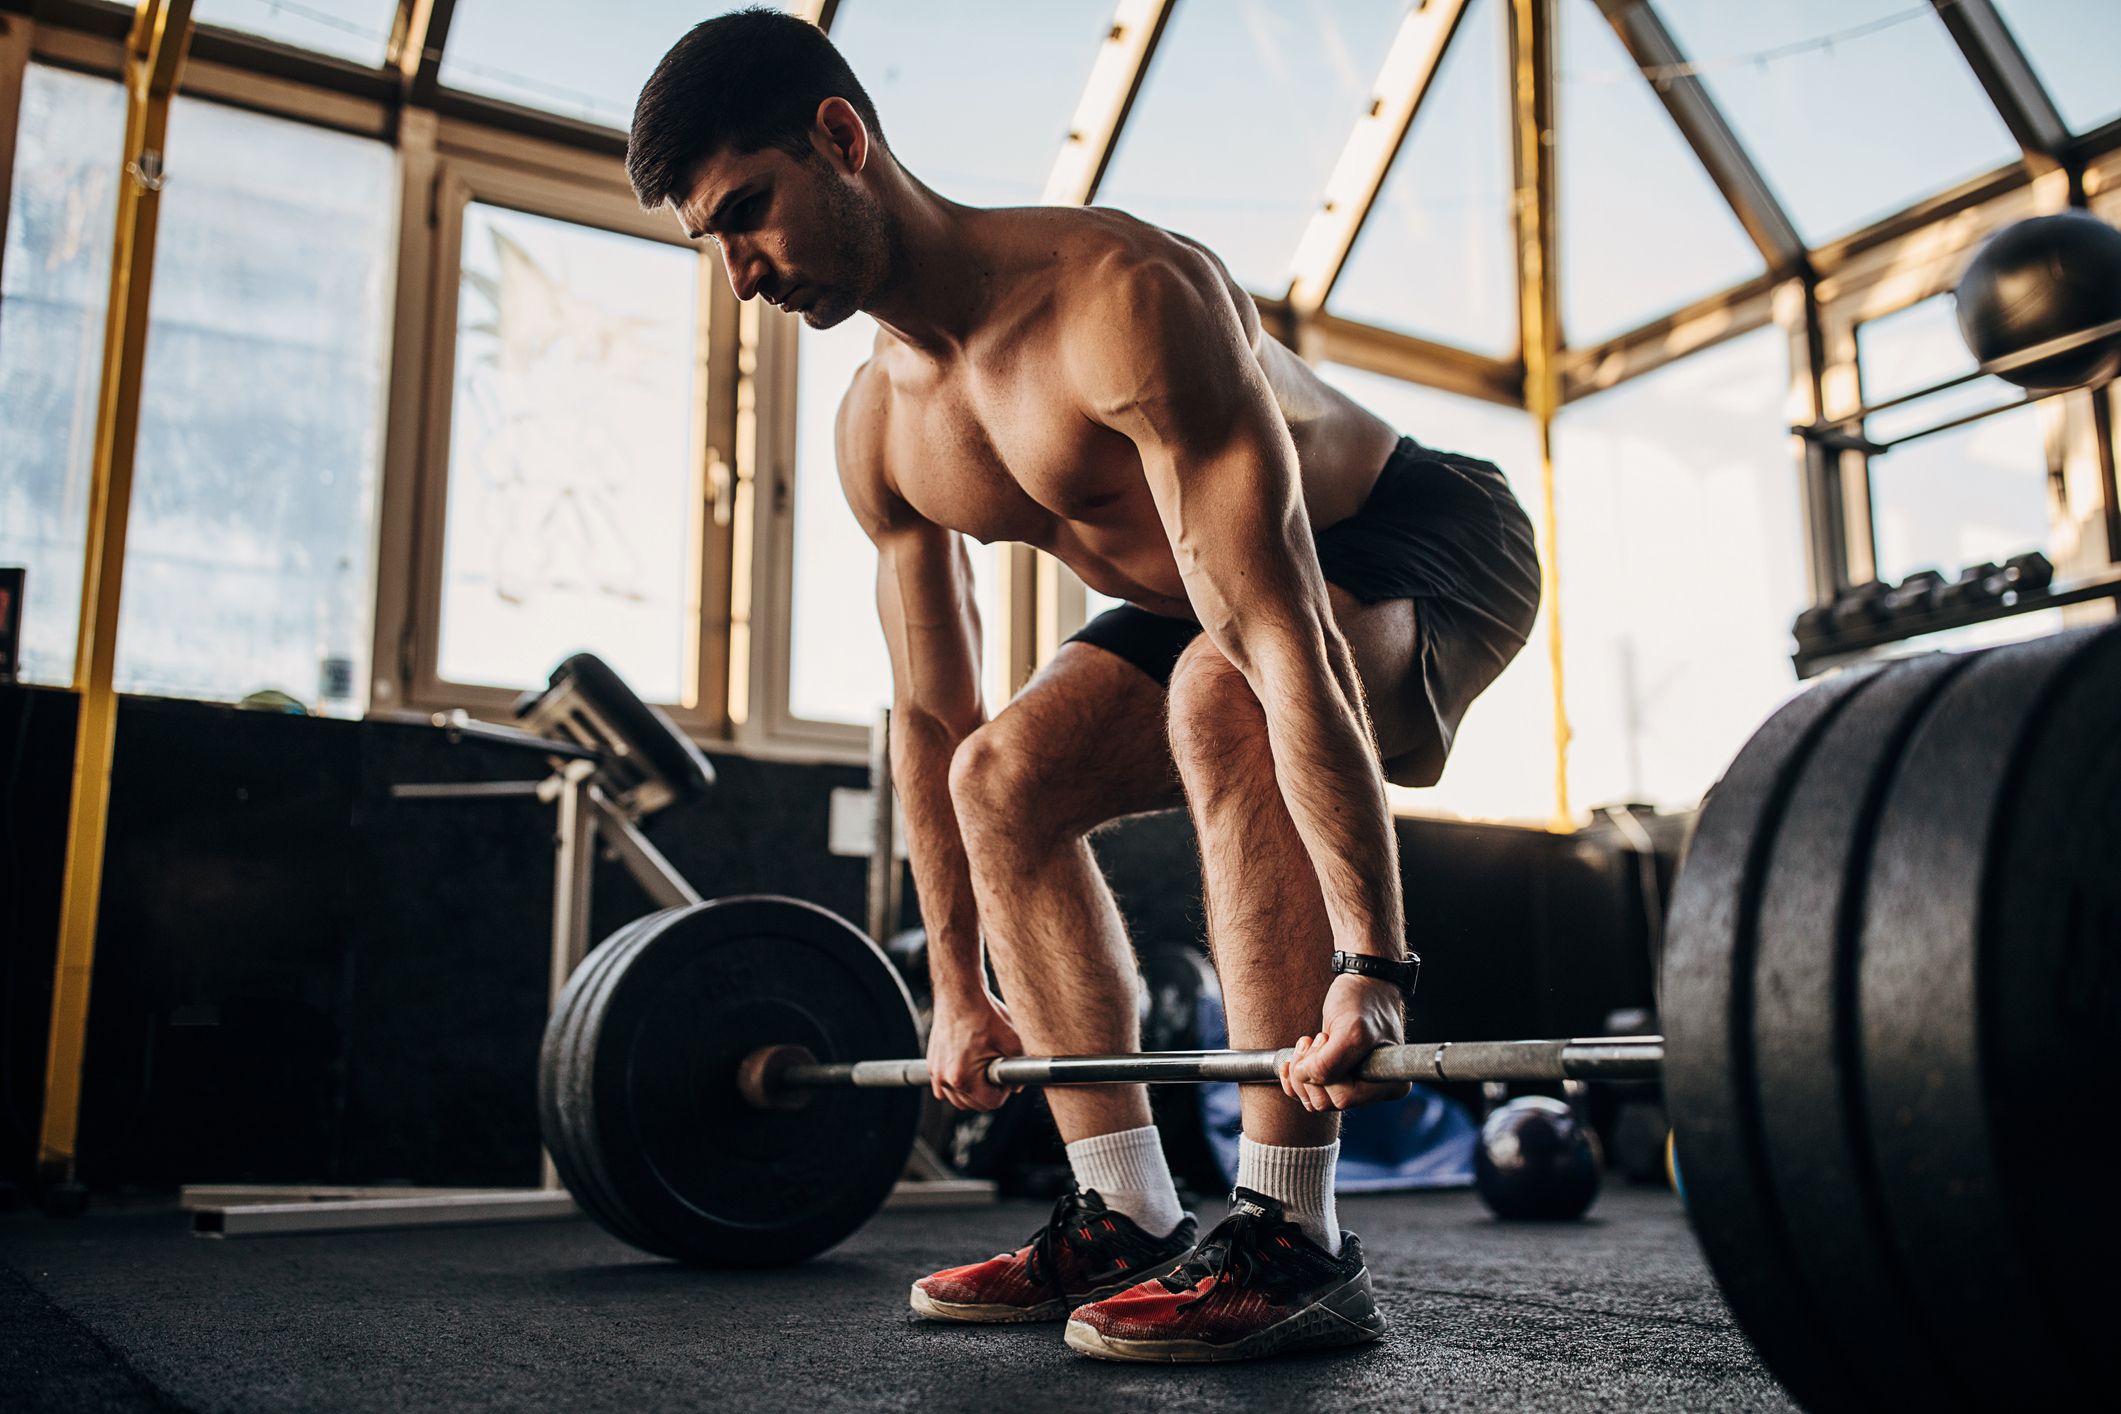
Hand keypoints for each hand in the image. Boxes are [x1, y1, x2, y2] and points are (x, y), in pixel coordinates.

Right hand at [926, 991, 1023, 1111]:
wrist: (960, 994)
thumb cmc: (984, 1014)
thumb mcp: (1012, 1041)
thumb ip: (1020, 1069)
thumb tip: (1017, 1086)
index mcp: (964, 1078)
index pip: (991, 1103)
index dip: (1004, 1092)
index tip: (1006, 1078)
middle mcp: (945, 1078)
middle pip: (972, 1105)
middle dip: (988, 1093)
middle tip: (996, 1073)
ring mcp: (936, 1072)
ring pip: (957, 1099)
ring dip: (972, 1092)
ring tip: (983, 1071)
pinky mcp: (932, 1064)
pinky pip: (943, 1089)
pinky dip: (955, 1086)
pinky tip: (968, 1072)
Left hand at [1278, 973, 1412, 1111]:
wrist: (1363, 980)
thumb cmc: (1362, 1001)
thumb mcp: (1349, 1030)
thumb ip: (1328, 1064)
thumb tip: (1305, 1080)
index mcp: (1390, 1084)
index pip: (1343, 1098)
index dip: (1324, 1074)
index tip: (1325, 1040)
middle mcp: (1375, 1089)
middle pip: (1326, 1102)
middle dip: (1311, 1070)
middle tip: (1318, 1037)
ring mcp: (1357, 1084)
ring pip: (1315, 1100)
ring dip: (1303, 1070)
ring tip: (1312, 1040)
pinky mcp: (1341, 1077)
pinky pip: (1310, 1094)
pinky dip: (1296, 1075)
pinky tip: (1299, 1054)